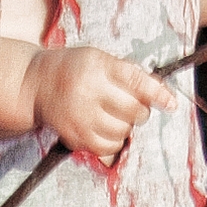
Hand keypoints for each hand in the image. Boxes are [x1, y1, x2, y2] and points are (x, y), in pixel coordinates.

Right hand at [23, 43, 182, 162]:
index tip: (171, 104)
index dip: (158, 94)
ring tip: (115, 115)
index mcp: (98, 66)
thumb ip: (128, 74)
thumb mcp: (100, 58)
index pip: (136, 82)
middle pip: (133, 110)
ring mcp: (80, 116)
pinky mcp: (74, 136)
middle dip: (141, 110)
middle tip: (131, 104)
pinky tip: (106, 128)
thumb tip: (161, 93)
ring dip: (127, 126)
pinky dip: (114, 141)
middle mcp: (88, 91)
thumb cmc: (75, 68)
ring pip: (123, 131)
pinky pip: (107, 148)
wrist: (35, 83)